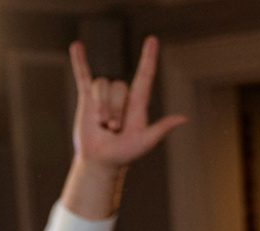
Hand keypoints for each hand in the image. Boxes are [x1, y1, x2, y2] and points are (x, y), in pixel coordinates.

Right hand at [68, 39, 185, 173]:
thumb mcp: (144, 141)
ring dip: (101, 106)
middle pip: (118, 87)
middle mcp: (122, 97)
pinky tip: (77, 46)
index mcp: (138, 104)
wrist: (100, 161)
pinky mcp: (87, 99)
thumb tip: (183, 118)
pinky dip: (79, 61)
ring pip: (102, 85)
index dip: (148, 57)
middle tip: (113, 129)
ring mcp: (104, 96)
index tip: (152, 40)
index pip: (145, 76)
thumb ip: (161, 128)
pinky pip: (83, 76)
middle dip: (114, 109)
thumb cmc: (124, 154)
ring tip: (102, 125)